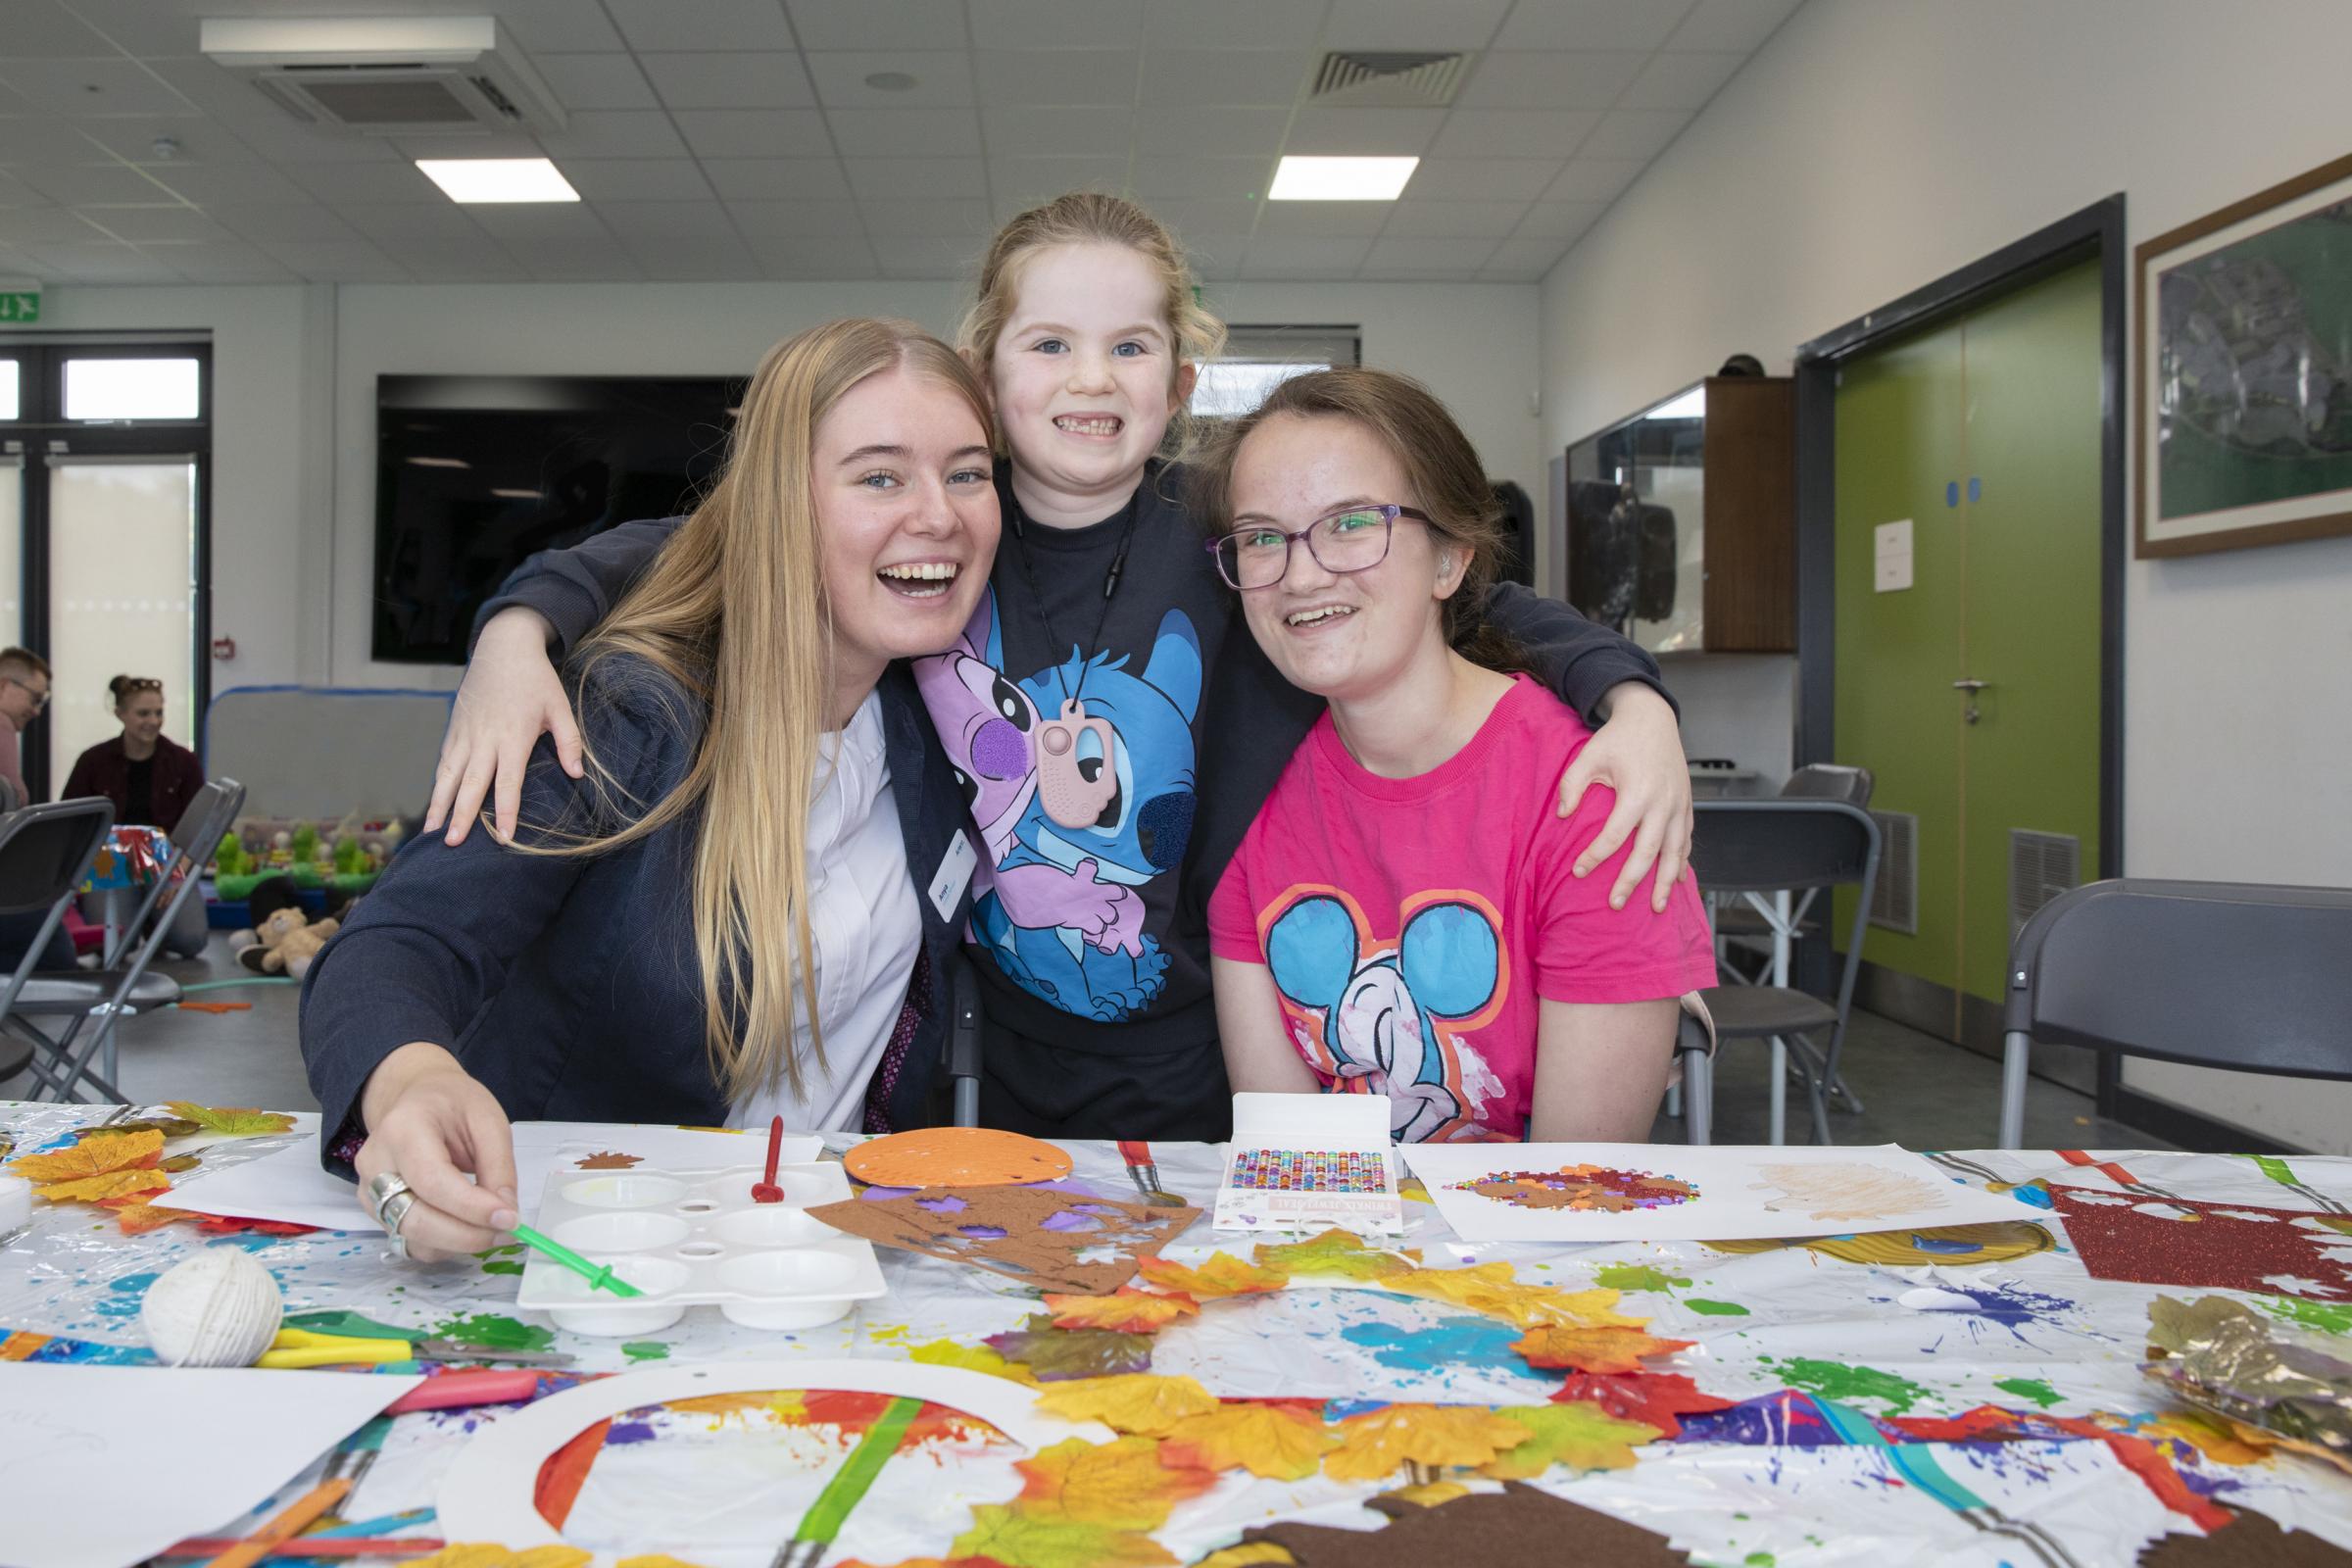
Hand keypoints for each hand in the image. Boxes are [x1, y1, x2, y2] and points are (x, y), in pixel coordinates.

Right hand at [354, 1042, 519, 1261]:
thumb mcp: (488, 1120)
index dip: (471, 1208)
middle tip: (507, 1232)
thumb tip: (505, 1214)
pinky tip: (467, 1229)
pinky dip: (444, 1245)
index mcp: (402, 1129)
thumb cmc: (453, 1105)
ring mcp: (368, 1191)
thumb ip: (499, 1166)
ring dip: (458, 1244)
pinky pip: (409, 1242)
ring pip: (412, 1237)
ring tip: (492, 1230)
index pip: (432, 1181)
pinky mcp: (374, 1211)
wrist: (416, 1100)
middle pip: (416, 1219)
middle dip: (467, 1235)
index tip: (510, 1220)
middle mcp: (375, 1163)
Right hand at [424, 607, 578, 846]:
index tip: (505, 838)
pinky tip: (434, 803)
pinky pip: (444, 761)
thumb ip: (570, 741)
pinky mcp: (454, 728)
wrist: (503, 646)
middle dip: (462, 815)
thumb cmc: (536, 679)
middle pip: (472, 784)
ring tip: (432, 832)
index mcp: (513, 737)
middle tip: (453, 843)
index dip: (507, 812)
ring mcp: (465, 734)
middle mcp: (485, 739)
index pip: (509, 782)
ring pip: (449, 775)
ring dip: (440, 804)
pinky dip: (437, 783)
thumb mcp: (560, 707)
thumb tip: (577, 774)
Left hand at [1557, 682, 1693, 912]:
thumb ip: (1572, 785)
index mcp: (1637, 792)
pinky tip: (1678, 881)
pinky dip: (1682, 862)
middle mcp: (1663, 802)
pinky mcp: (1687, 805)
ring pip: (1675, 852)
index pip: (1615, 835)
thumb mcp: (1588, 756)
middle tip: (1615, 904)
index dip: (1595, 856)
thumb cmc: (1617, 739)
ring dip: (1666, 882)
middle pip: (1648, 852)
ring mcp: (1679, 805)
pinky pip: (1686, 840)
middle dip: (1632, 881)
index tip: (1578, 871)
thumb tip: (1563, 816)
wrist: (1653, 718)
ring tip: (1657, 907)